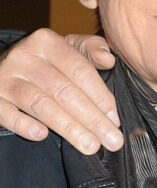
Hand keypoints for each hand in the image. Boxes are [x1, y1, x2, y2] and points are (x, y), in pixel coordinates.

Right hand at [0, 29, 122, 153]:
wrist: (6, 64)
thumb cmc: (50, 59)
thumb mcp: (70, 46)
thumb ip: (92, 48)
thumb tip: (108, 59)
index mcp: (47, 42)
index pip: (79, 70)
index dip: (100, 96)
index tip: (115, 119)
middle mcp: (24, 56)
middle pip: (63, 91)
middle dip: (91, 119)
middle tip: (111, 140)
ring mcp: (4, 77)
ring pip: (40, 105)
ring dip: (68, 128)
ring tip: (90, 145)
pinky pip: (5, 113)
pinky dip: (23, 125)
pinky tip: (42, 135)